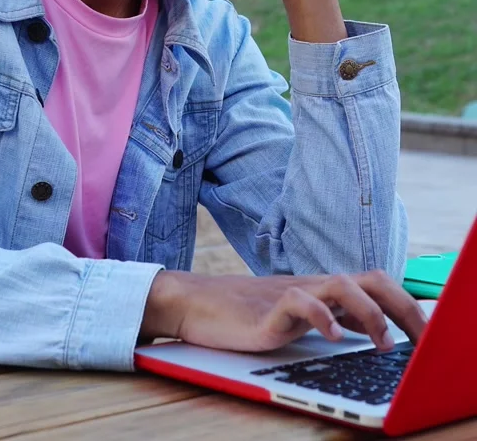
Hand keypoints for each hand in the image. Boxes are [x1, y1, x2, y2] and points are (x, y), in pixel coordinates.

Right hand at [140, 270, 426, 352]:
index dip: (405, 304)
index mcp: (323, 288)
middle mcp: (313, 286)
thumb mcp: (298, 314)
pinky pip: (300, 304)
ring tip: (380, 342)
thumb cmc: (246, 311)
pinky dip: (321, 319)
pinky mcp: (268, 310)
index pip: (376, 284)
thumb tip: (372, 331)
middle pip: (369, 278)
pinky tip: (333, 339)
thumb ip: (332, 317)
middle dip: (401, 306)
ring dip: (368, 313)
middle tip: (418, 338)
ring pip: (341, 285)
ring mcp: (291, 295)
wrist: (196, 302)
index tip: (424, 332)